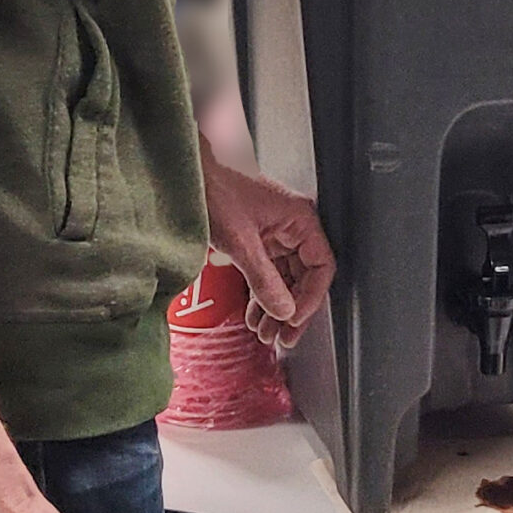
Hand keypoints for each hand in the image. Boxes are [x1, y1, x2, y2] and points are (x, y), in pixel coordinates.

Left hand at [200, 132, 336, 347]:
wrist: (190, 175)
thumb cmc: (217, 190)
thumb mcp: (241, 243)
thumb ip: (264, 280)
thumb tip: (284, 311)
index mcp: (301, 219)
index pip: (321, 266)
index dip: (310, 298)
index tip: (294, 320)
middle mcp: (294, 226)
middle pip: (305, 276)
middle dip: (292, 309)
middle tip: (282, 337)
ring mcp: (277, 233)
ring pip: (286, 278)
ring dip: (276, 306)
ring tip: (264, 332)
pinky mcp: (259, 238)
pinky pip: (268, 272)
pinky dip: (262, 294)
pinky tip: (254, 313)